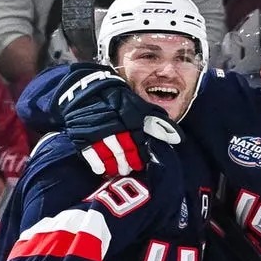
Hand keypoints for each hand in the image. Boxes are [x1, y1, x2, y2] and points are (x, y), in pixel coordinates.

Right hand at [55, 65, 180, 176]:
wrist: (88, 89)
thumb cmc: (118, 100)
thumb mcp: (140, 107)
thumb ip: (159, 124)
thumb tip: (179, 139)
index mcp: (130, 121)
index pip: (138, 145)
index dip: (140, 157)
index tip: (141, 163)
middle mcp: (115, 128)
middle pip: (123, 152)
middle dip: (126, 163)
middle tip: (127, 169)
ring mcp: (97, 132)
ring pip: (108, 155)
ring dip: (113, 166)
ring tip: (116, 171)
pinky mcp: (82, 135)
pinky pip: (89, 153)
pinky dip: (96, 163)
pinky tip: (101, 170)